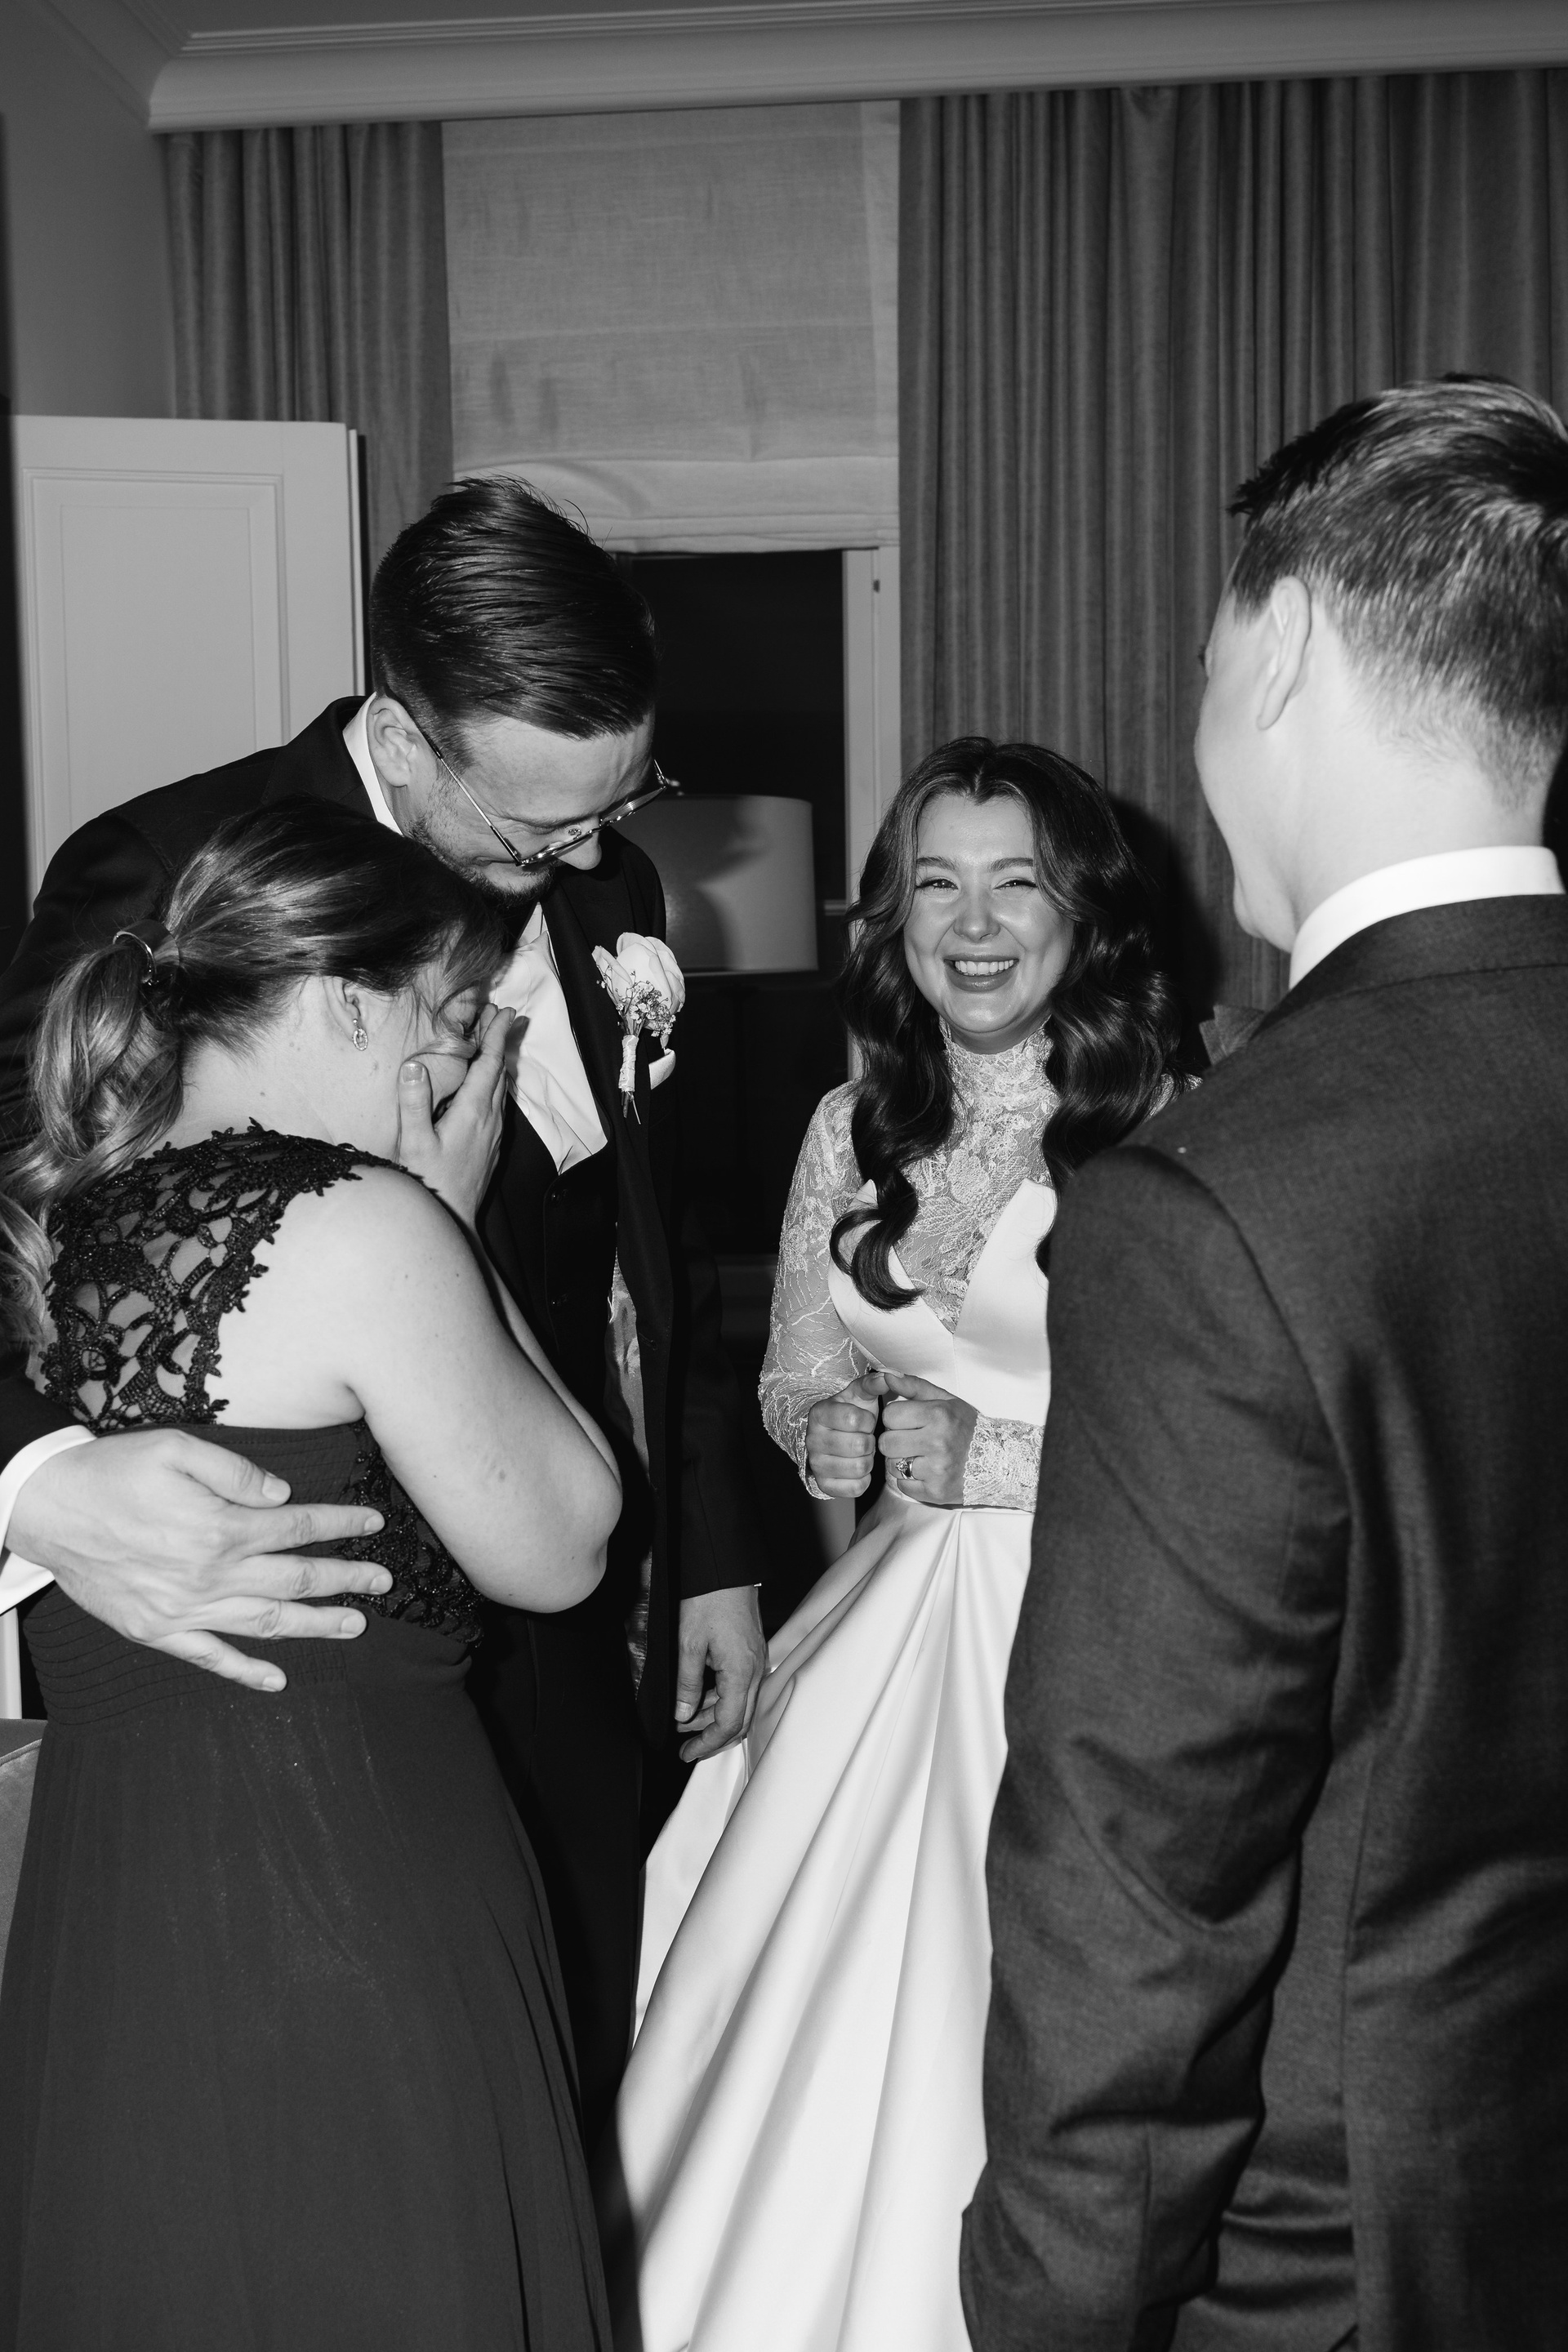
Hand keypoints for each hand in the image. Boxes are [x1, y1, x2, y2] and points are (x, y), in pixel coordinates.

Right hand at [8, 1431, 391, 1693]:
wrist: (47, 1509)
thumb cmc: (113, 1472)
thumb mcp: (177, 1448)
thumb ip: (236, 1471)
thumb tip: (284, 1495)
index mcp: (220, 1528)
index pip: (298, 1527)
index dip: (341, 1524)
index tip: (374, 1524)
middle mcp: (209, 1575)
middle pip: (294, 1579)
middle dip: (345, 1579)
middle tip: (383, 1581)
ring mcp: (184, 1610)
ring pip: (266, 1623)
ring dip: (316, 1625)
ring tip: (356, 1625)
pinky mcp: (157, 1631)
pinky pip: (211, 1658)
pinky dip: (247, 1672)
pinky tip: (278, 1680)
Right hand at [397, 1001, 512, 1226]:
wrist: (452, 1219)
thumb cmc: (429, 1181)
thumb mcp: (414, 1142)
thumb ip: (414, 1103)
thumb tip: (414, 1065)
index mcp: (472, 1112)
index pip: (489, 1065)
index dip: (496, 1036)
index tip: (503, 1012)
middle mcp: (489, 1119)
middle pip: (499, 1071)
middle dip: (499, 1041)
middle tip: (498, 1015)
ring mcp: (493, 1133)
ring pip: (501, 1088)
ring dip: (498, 1062)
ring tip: (494, 1041)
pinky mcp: (492, 1145)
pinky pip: (498, 1104)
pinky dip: (495, 1084)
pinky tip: (488, 1086)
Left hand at [675, 1584, 765, 1762]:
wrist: (726, 1569)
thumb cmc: (708, 1601)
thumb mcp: (688, 1645)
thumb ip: (687, 1684)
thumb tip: (683, 1716)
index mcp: (741, 1672)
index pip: (729, 1723)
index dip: (707, 1743)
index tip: (686, 1752)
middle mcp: (755, 1671)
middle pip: (739, 1720)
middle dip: (713, 1738)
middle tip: (687, 1749)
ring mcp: (756, 1662)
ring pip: (740, 1704)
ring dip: (715, 1718)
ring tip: (686, 1723)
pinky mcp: (751, 1653)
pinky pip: (740, 1688)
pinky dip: (721, 1700)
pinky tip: (701, 1700)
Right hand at [804, 1371, 887, 1498]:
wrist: (834, 1438)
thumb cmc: (851, 1414)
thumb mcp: (859, 1395)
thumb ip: (872, 1384)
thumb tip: (886, 1376)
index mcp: (819, 1413)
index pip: (856, 1420)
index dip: (869, 1421)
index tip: (866, 1421)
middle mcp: (812, 1439)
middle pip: (860, 1446)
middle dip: (870, 1442)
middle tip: (865, 1438)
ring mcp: (816, 1464)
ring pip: (860, 1468)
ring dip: (868, 1461)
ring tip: (862, 1453)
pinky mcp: (824, 1485)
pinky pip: (856, 1487)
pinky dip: (864, 1479)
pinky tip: (859, 1469)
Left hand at [878, 1374, 977, 1507]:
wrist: (1000, 1460)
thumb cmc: (968, 1428)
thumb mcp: (945, 1400)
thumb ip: (913, 1386)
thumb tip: (886, 1376)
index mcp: (938, 1415)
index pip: (890, 1415)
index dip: (896, 1418)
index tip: (909, 1421)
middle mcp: (937, 1442)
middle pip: (886, 1442)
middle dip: (895, 1440)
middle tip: (913, 1440)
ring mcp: (937, 1470)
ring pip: (892, 1465)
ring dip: (902, 1462)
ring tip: (921, 1456)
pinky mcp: (936, 1492)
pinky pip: (903, 1486)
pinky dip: (910, 1481)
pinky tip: (926, 1472)